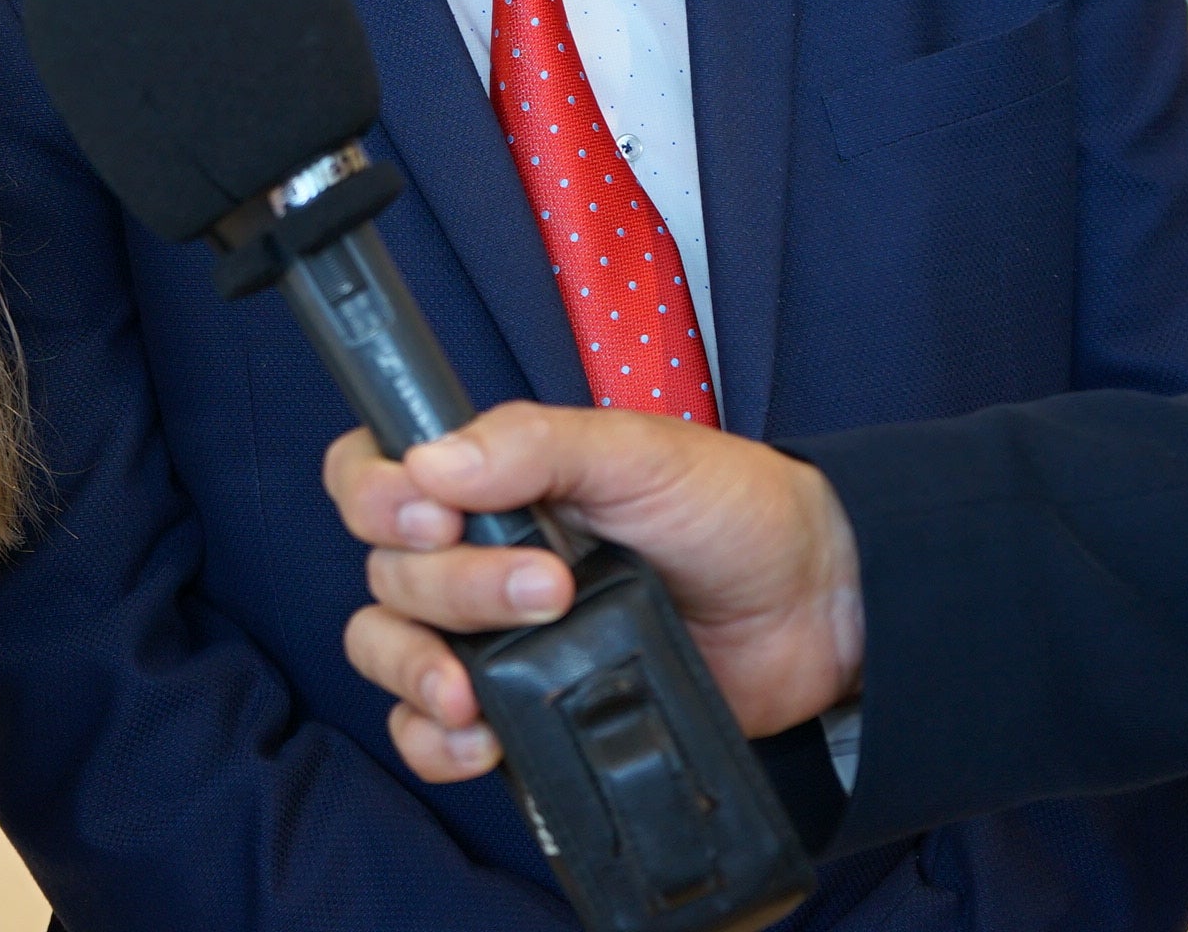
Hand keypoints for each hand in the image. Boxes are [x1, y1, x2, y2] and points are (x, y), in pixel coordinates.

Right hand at [324, 402, 864, 782]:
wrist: (815, 609)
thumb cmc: (730, 510)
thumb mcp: (637, 452)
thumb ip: (533, 445)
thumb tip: (431, 464)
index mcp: (490, 481)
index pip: (372, 474)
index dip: (375, 496)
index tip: (432, 514)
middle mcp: (474, 554)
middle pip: (387, 573)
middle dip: (453, 587)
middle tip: (549, 588)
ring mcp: (494, 637)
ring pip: (388, 650)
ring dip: (418, 670)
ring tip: (475, 690)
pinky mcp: (524, 709)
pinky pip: (431, 734)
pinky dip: (434, 741)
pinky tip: (479, 740)